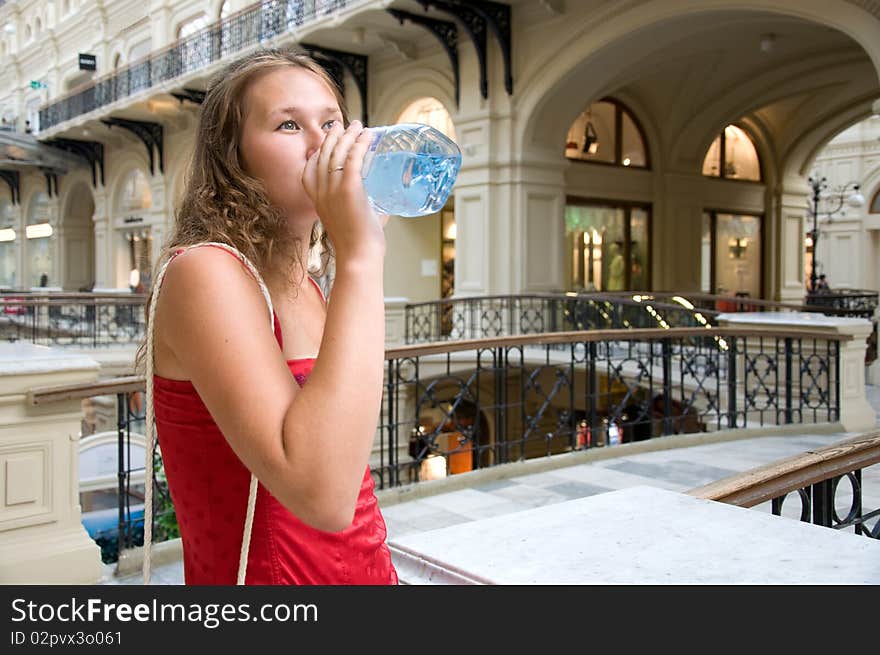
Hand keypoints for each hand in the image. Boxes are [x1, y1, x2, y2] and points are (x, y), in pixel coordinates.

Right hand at [302, 120, 385, 257]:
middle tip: (346, 125)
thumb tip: (385, 204)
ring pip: (337, 153)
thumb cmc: (359, 245)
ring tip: (359, 126)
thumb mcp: (355, 222)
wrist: (358, 258)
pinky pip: (352, 159)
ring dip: (349, 136)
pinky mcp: (349, 190)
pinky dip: (360, 144)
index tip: (330, 140)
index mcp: (317, 201)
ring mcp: (333, 191)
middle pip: (323, 155)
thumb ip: (367, 209)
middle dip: (334, 137)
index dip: (320, 151)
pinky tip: (368, 136)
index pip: (310, 169)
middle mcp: (321, 193)